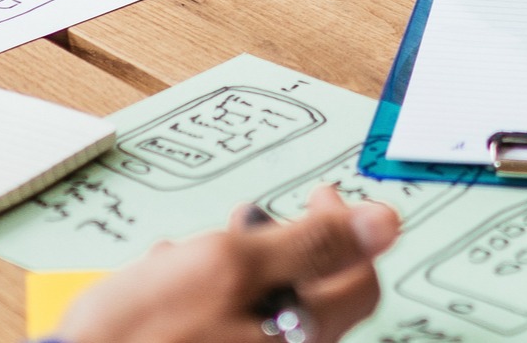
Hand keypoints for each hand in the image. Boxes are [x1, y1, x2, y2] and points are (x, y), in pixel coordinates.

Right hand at [57, 186, 399, 342]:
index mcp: (303, 335)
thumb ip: (311, 243)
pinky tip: (165, 283)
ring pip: (262, 305)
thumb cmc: (142, 336)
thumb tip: (384, 223)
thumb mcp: (229, 265)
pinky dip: (203, 295)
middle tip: (243, 221)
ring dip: (232, 266)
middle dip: (276, 244)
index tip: (318, 197)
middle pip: (310, 292)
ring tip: (187, 252)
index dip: (347, 228)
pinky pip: (226, 325)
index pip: (361, 280)